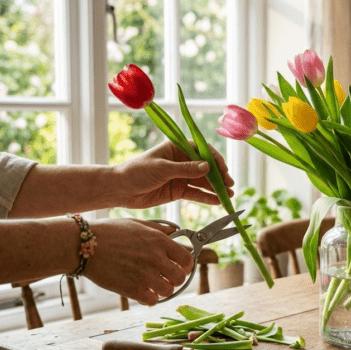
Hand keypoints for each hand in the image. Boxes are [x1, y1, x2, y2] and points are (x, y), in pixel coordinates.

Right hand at [84, 218, 193, 304]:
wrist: (83, 246)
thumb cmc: (107, 232)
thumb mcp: (136, 224)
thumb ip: (158, 229)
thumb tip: (174, 231)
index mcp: (159, 241)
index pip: (187, 259)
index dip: (186, 264)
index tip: (181, 266)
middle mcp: (155, 258)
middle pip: (180, 278)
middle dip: (176, 279)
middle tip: (167, 277)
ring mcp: (144, 275)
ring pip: (168, 291)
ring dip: (163, 290)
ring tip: (154, 285)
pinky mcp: (132, 290)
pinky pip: (152, 301)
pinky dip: (149, 298)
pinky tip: (143, 292)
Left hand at [116, 140, 234, 208]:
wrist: (120, 189)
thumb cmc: (137, 171)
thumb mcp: (162, 168)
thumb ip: (186, 169)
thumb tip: (207, 167)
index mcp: (177, 148)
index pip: (202, 151)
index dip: (215, 160)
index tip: (223, 170)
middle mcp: (181, 161)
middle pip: (205, 167)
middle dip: (218, 176)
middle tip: (229, 185)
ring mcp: (180, 176)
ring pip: (203, 182)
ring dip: (216, 188)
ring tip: (228, 195)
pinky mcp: (178, 191)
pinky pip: (196, 194)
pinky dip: (206, 198)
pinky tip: (217, 202)